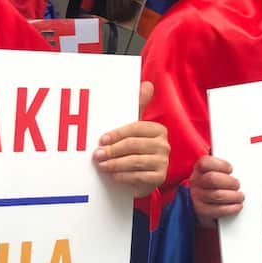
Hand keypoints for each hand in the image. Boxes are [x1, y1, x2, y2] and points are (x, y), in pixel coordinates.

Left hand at [94, 81, 169, 196]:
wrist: (143, 176)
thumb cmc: (135, 149)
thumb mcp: (134, 130)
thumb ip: (137, 108)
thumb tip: (147, 84)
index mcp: (158, 129)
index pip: (135, 128)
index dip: (117, 134)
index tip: (101, 139)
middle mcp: (164, 145)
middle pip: (134, 145)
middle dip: (113, 150)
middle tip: (97, 155)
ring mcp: (163, 162)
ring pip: (135, 161)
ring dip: (115, 164)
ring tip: (102, 165)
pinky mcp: (160, 177)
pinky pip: (139, 177)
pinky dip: (124, 176)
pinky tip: (113, 176)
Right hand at [189, 154, 243, 224]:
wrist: (204, 203)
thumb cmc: (215, 184)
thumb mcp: (216, 172)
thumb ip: (225, 168)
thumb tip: (241, 168)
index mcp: (199, 169)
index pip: (205, 162)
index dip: (220, 165)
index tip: (231, 169)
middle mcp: (196, 182)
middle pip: (212, 179)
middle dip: (229, 182)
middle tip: (237, 184)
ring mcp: (197, 196)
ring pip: (217, 195)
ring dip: (233, 196)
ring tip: (240, 196)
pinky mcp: (201, 211)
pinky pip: (217, 210)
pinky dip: (231, 208)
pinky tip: (237, 206)